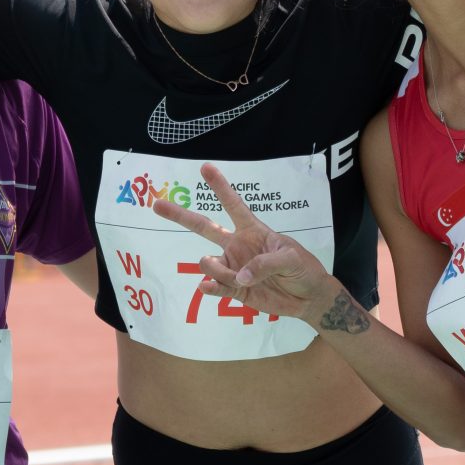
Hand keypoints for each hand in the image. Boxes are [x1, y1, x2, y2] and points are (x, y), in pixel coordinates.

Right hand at [151, 164, 352, 326]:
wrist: (308, 297)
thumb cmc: (302, 269)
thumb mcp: (291, 258)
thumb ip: (266, 264)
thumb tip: (239, 276)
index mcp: (253, 231)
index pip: (233, 205)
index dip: (220, 187)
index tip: (205, 167)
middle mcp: (237, 246)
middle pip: (204, 227)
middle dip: (180, 215)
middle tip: (157, 203)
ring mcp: (233, 268)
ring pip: (210, 264)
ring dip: (215, 269)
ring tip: (235, 277)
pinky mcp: (234, 290)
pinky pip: (216, 287)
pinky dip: (210, 287)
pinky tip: (206, 286)